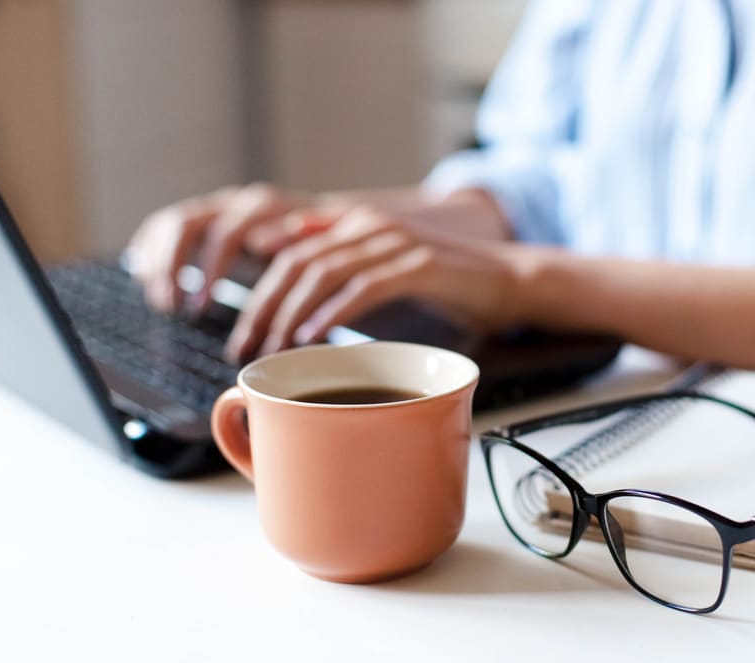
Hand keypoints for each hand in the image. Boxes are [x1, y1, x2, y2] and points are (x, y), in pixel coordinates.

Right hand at [128, 183, 319, 311]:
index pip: (224, 233)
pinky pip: (163, 226)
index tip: (200, 306)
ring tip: (162, 303)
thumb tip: (262, 244)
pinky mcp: (200, 220)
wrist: (327, 227)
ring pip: (171, 225)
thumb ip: (298, 242)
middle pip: (187, 225)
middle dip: (174, 267)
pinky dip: (150, 250)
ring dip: (160, 263)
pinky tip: (144, 277)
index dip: (209, 269)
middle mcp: (233, 203)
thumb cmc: (326, 249)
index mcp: (262, 207)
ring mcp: (214, 209)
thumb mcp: (321, 250)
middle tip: (172, 308)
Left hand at [224, 204, 536, 361]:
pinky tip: (312, 336)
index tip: (243, 333)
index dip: (256, 292)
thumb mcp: (387, 270)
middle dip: (262, 308)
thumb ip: (344, 262)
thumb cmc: (449, 284)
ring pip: (322, 273)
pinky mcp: (418, 264)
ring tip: (274, 348)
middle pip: (295, 262)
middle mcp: (368, 225)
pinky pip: (363, 287)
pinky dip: (332, 313)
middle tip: (245, 348)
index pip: (288, 251)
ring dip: (290, 314)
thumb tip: (289, 263)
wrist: (512, 279)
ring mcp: (394, 242)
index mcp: (355, 223)